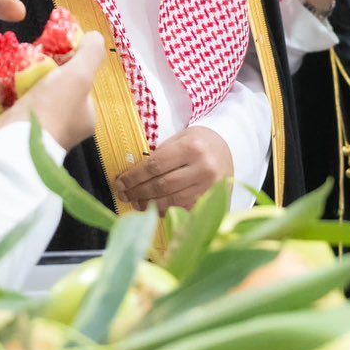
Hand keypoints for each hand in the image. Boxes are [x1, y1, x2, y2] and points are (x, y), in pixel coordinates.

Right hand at [0, 32, 107, 152]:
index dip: (64, 61)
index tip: (48, 43)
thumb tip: (93, 36)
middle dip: (24, 65)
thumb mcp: (80, 77)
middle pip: (39, 86)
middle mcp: (50, 123)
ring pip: (7, 93)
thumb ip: (91, 54)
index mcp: (76, 116)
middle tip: (13, 46)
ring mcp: (20, 127)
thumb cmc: (52, 112)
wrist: (15, 147)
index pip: (74, 82)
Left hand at [111, 126, 234, 211]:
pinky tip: (153, 208)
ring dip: (148, 204)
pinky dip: (165, 210)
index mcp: (192, 148)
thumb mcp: (180, 139)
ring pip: (171, 201)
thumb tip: (132, 175)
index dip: (134, 177)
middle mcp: (202, 168)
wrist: (229, 148)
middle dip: (138, 192)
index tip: (120, 182)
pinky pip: (182, 209)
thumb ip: (160, 155)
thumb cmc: (198, 142)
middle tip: (124, 195)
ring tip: (136, 203)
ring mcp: (208, 187)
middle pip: (161, 186)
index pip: (155, 166)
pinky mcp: (210, 200)